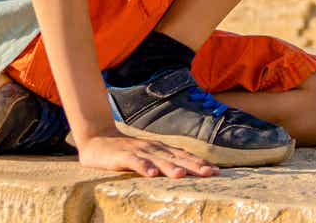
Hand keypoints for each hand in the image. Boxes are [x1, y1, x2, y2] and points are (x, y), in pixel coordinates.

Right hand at [76, 129, 217, 177]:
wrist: (97, 140)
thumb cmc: (126, 152)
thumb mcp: (149, 156)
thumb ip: (165, 162)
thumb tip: (187, 171)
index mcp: (162, 149)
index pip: (185, 156)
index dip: (201, 163)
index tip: (217, 171)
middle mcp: (154, 148)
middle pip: (177, 158)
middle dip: (194, 165)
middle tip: (210, 173)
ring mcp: (139, 151)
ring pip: (158, 160)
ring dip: (171, 167)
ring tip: (183, 175)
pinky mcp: (123, 156)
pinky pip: (134, 162)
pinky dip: (143, 167)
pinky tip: (151, 174)